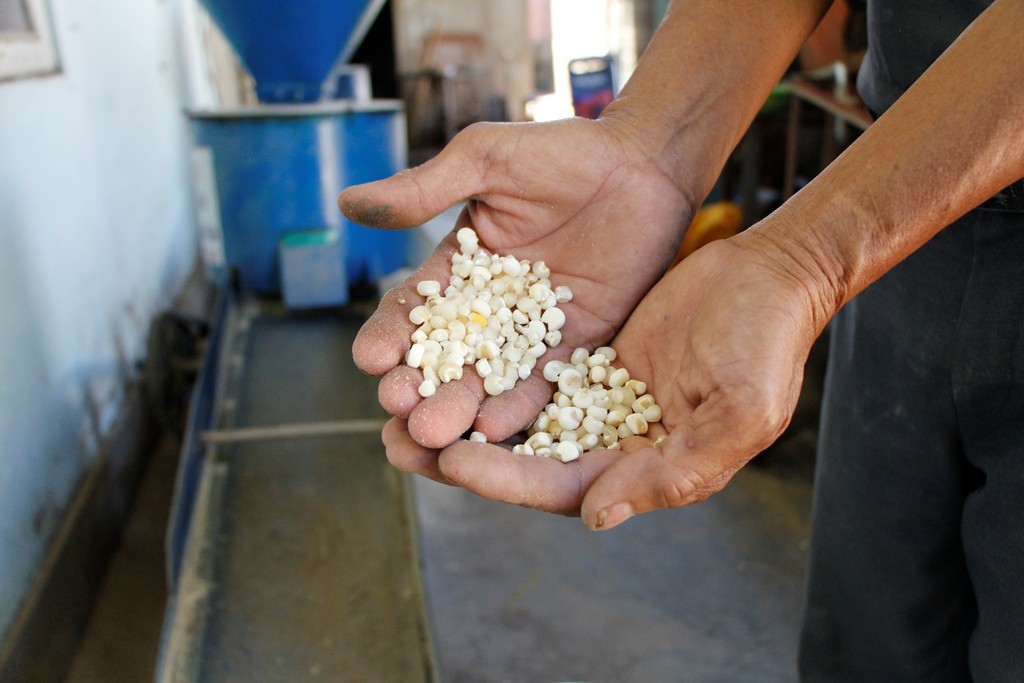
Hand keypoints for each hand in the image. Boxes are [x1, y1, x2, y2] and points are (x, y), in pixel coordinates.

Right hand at [344, 118, 692, 457]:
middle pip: (448, 355)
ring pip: (491, 378)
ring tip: (435, 433)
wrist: (644, 164)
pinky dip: (520, 405)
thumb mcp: (484, 162)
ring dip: (460, 406)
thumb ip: (424, 191)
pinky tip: (492, 429)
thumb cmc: (562, 151)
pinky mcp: (581, 344)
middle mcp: (494, 308)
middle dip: (419, 384)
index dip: (392, 333)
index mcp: (461, 268)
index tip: (370, 358)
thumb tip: (346, 202)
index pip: (417, 308)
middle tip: (397, 408)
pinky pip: (546, 381)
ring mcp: (536, 331)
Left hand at [424, 232, 824, 528]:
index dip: (504, 479)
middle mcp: (613, 440)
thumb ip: (674, 472)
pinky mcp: (587, 353)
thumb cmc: (768, 345)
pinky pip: (526, 366)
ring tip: (396, 404)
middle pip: (522, 459)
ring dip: (458, 413)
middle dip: (459, 454)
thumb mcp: (738, 413)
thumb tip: (597, 517)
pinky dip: (484, 366)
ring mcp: (596, 396)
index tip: (451, 458)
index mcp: (646, 467)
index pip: (561, 488)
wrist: (770, 276)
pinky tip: (440, 355)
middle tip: (396, 441)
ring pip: (514, 415)